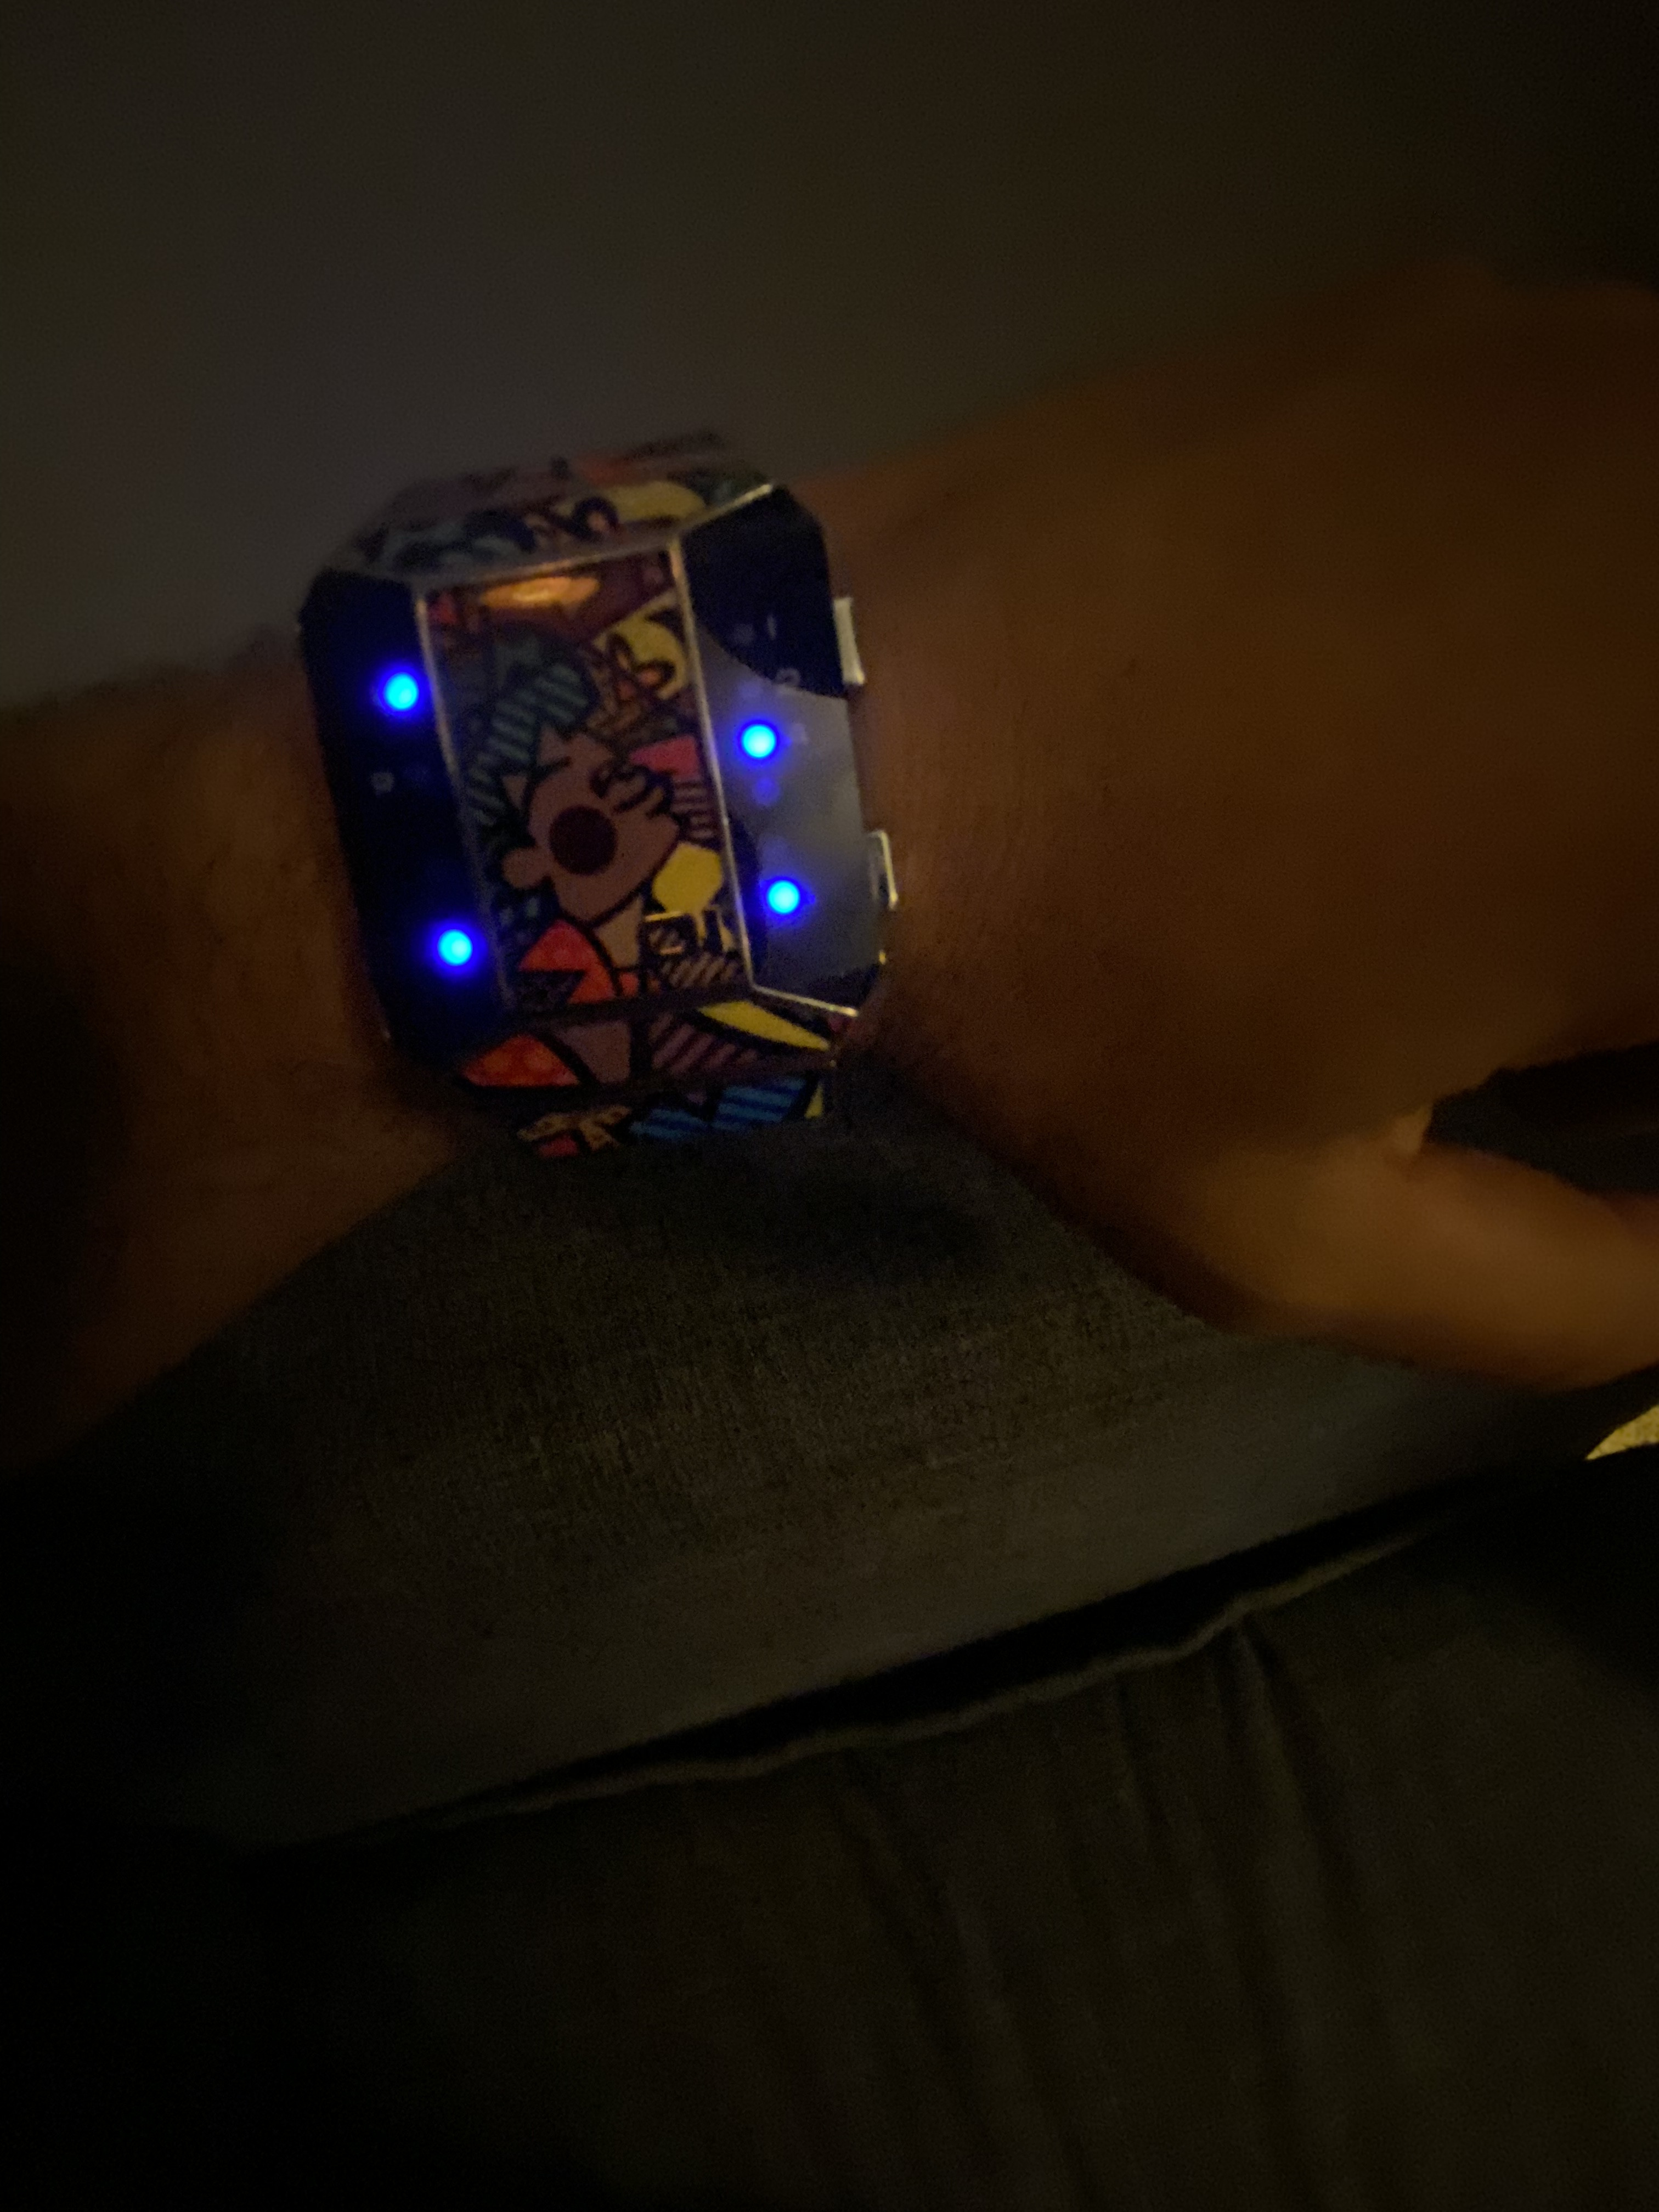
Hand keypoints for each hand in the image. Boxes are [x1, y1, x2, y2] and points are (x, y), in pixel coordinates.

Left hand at [811, 255, 1658, 1394]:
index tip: (1538, 1036)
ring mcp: (1608, 400)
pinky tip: (1419, 634)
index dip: (1613, 1016)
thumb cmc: (1073, 995)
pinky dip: (1569, 571)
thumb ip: (1569, 1294)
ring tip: (1454, 789)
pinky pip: (1609, 469)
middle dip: (1623, 884)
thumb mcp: (1301, 1236)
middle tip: (1500, 921)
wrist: (834, 717)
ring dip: (1612, 718)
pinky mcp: (1485, 315)